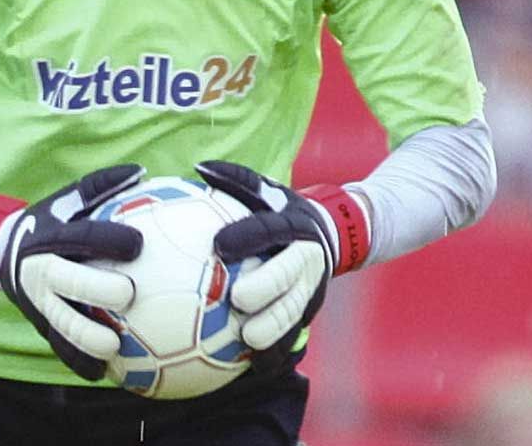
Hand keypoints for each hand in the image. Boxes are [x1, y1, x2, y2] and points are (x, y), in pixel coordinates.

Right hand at [0, 164, 144, 380]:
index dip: (108, 240)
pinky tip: (106, 373)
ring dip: (85, 338)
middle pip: (67, 281)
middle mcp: (41, 269)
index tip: (138, 244)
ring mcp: (38, 301)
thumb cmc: (48, 220)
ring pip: (59, 323)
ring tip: (115, 347)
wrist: (0, 251)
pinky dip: (80, 362)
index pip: (81, 237)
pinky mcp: (39, 325)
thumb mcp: (67, 198)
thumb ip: (101, 186)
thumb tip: (141, 172)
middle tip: (129, 294)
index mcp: (51, 236)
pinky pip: (59, 348)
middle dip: (96, 288)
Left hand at [195, 160, 369, 376]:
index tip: (218, 245)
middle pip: (289, 278)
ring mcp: (312, 289)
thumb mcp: (267, 190)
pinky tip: (253, 364)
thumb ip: (236, 179)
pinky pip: (295, 335)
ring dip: (274, 328)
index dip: (247, 237)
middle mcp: (307, 260)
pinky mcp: (310, 313)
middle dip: (267, 289)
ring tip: (247, 338)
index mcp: (295, 226)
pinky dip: (277, 352)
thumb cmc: (283, 209)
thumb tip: (199, 167)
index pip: (270, 230)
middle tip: (239, 299)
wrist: (333, 235)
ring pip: (295, 312)